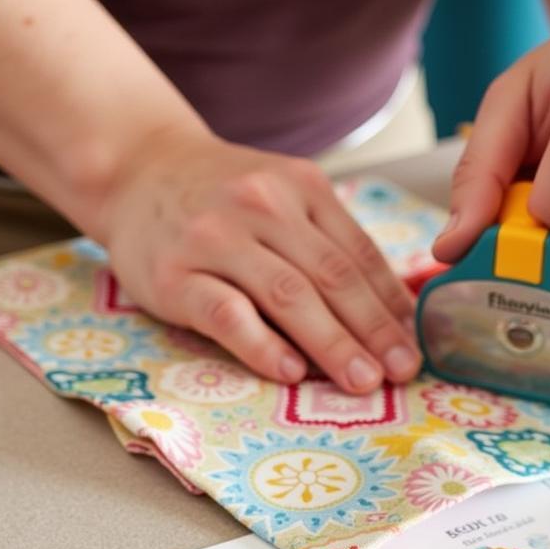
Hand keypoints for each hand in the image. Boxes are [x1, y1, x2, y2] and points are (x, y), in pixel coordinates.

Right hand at [99, 132, 419, 392]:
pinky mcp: (173, 275)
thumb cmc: (219, 197)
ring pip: (286, 295)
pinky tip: (291, 372)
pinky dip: (262, 345)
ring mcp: (214, 239)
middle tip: (401, 372)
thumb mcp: (282, 196)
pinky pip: (225, 313)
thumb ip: (329, 242)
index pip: (358, 254)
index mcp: (301, 188)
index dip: (390, 305)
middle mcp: (262, 206)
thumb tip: (393, 307)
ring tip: (362, 380)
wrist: (135, 168)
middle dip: (373, 329)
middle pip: (331, 276)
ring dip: (332, 343)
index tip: (414, 346)